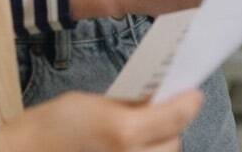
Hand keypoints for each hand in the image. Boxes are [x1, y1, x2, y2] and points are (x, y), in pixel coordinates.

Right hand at [0, 89, 202, 151]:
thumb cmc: (49, 128)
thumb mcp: (92, 103)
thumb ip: (128, 105)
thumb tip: (157, 101)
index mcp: (124, 132)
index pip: (177, 116)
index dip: (189, 102)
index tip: (192, 95)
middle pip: (173, 145)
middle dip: (170, 129)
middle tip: (161, 116)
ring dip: (158, 150)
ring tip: (142, 139)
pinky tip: (128, 151)